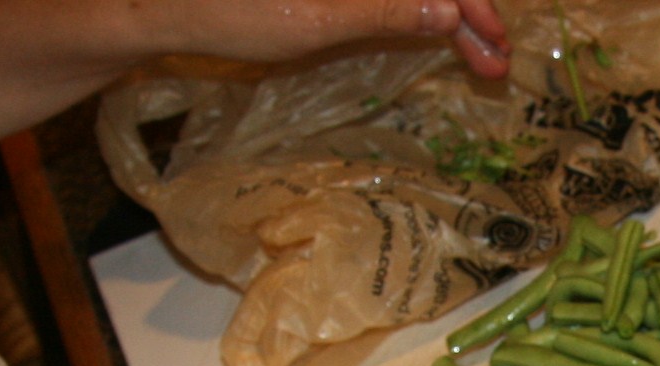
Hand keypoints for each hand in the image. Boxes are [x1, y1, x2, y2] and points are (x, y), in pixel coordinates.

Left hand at [147, 0, 511, 78]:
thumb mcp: (314, 22)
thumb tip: (451, 12)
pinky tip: (437, 37)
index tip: (496, 44)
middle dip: (468, 11)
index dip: (474, 1)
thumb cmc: (231, 12)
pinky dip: (416, 11)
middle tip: (496, 64)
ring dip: (449, 15)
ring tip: (476, 60)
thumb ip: (385, 12)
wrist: (163, 7)